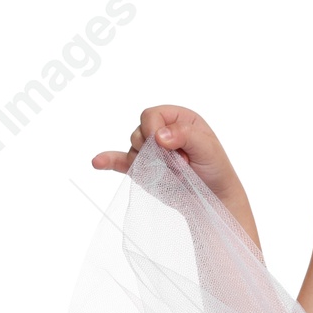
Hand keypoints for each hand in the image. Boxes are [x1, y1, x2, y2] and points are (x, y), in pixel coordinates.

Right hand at [92, 105, 259, 245]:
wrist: (214, 197)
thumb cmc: (215, 168)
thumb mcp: (207, 148)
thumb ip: (184, 135)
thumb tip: (158, 135)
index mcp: (176, 118)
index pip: (151, 115)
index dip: (153, 130)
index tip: (166, 146)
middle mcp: (160, 131)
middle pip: (138, 133)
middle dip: (154, 152)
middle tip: (180, 164)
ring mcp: (150, 150)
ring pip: (133, 151)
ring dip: (149, 164)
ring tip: (173, 173)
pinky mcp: (143, 168)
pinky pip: (120, 162)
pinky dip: (108, 161)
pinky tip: (97, 162)